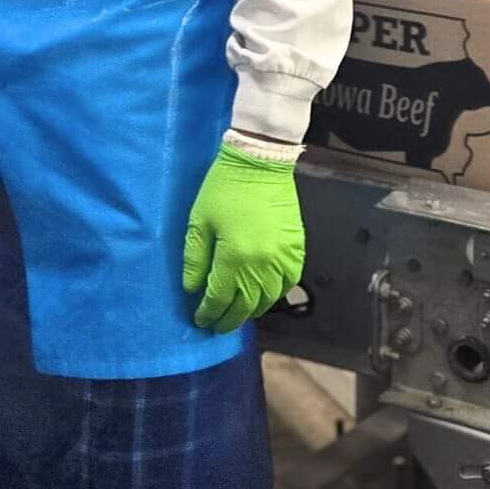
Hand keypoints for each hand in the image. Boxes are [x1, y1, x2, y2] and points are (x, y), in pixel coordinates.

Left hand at [182, 144, 303, 332]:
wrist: (260, 162)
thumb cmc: (224, 188)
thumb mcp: (199, 221)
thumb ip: (195, 259)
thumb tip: (192, 289)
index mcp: (234, 257)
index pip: (219, 298)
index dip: (208, 312)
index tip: (200, 319)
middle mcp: (262, 265)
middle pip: (245, 305)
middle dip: (228, 319)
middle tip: (217, 325)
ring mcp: (283, 259)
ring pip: (268, 299)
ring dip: (251, 311)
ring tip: (237, 314)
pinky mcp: (297, 250)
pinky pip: (287, 284)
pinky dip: (274, 295)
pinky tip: (262, 296)